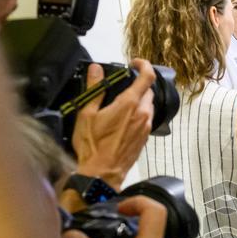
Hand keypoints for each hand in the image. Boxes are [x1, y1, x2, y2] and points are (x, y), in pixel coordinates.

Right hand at [72, 59, 155, 189]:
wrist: (102, 174)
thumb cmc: (92, 145)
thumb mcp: (87, 114)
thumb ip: (94, 89)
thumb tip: (96, 69)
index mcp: (129, 104)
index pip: (147, 77)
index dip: (144, 65)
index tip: (134, 63)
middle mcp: (142, 114)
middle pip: (148, 91)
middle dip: (138, 84)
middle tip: (122, 85)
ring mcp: (146, 127)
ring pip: (149, 105)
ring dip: (139, 100)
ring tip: (121, 102)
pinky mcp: (145, 138)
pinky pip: (146, 119)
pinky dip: (138, 114)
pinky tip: (123, 119)